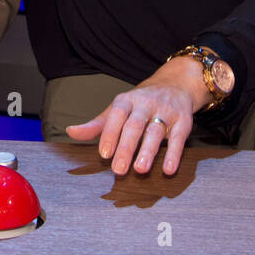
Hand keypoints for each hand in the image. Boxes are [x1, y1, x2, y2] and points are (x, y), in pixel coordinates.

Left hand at [66, 56, 214, 175]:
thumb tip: (71, 132)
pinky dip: (174, 154)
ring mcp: (166, 111)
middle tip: (118, 169)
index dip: (110, 133)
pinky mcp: (183, 121)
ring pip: (155, 131)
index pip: (117, 115)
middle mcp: (146, 103)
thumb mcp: (117, 109)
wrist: (175, 84)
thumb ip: (96, 124)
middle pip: (135, 125)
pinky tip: (168, 169)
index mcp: (127, 100)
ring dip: (148, 151)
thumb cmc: (140, 103)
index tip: (104, 154)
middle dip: (126, 147)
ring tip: (140, 169)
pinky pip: (178, 138)